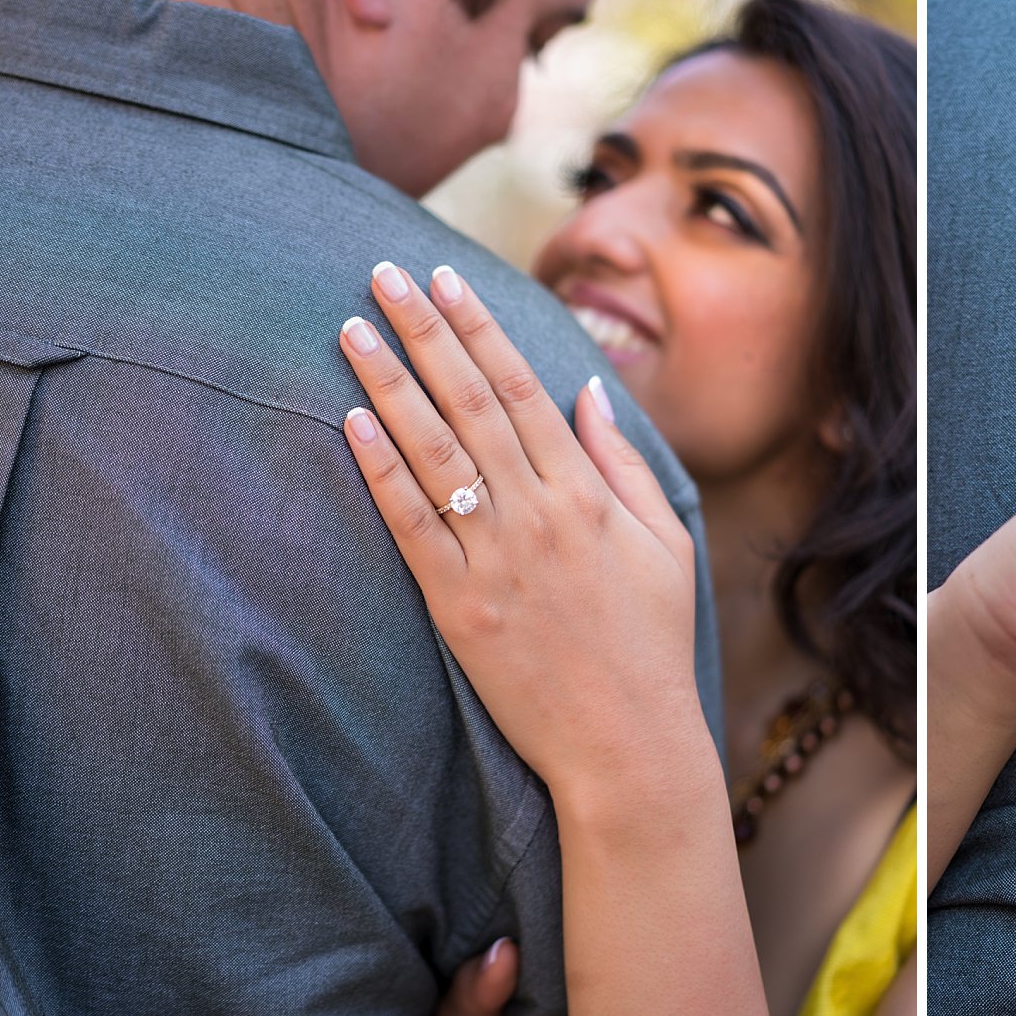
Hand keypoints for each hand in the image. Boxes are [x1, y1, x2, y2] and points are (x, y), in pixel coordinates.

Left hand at [337, 262, 702, 803]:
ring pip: (432, 451)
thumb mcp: (664, 541)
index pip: (522, 388)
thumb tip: (587, 390)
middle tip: (380, 274)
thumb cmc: (652, 641)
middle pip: (469, 402)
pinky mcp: (458, 607)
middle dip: (422, 331)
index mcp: (588, 494)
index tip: (444, 279)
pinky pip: (411, 525)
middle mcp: (538, 514)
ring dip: (388, 383)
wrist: (628, 741)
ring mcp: (494, 559)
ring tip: (350, 329)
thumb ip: (621, 462)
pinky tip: (351, 423)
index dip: (479, 328)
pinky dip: (380, 471)